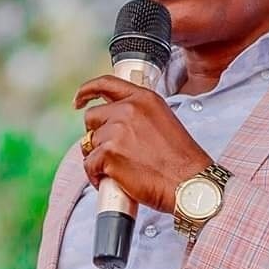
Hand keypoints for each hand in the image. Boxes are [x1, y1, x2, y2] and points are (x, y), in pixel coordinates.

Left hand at [74, 75, 211, 213]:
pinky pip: (89, 165)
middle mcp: (128, 110)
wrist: (190, 185)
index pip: (106, 84)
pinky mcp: (109, 155)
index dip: (87, 91)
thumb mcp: (164, 123)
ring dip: (98, 158)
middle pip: (92, 117)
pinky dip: (96, 176)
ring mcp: (116, 131)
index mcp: (144, 99)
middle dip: (96, 135)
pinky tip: (110, 181)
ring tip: (118, 171)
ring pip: (89, 144)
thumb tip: (115, 124)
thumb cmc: (182, 162)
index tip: (78, 101)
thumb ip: (139, 116)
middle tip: (109, 152)